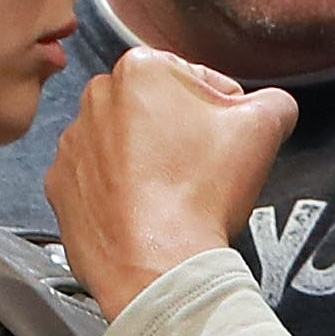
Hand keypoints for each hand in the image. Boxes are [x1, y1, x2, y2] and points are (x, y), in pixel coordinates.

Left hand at [46, 48, 297, 319]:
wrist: (158, 266)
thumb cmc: (202, 195)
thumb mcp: (264, 129)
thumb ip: (274, 101)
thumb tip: (269, 104)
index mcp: (141, 69)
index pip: (197, 79)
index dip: (222, 113)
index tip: (224, 142)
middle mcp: (95, 98)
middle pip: (155, 108)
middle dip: (179, 133)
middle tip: (201, 170)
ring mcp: (72, 145)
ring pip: (124, 143)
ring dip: (146, 161)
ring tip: (172, 194)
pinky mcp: (60, 186)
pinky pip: (97, 180)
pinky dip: (118, 192)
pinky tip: (143, 211)